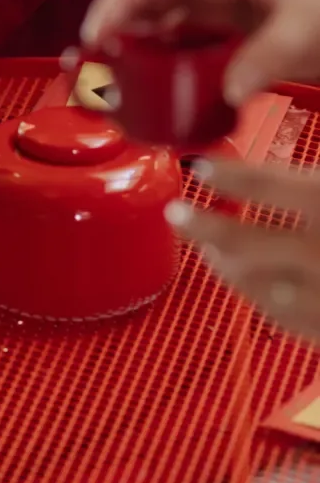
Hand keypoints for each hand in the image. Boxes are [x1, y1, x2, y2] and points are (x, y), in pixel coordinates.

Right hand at [82, 0, 319, 104]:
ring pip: (157, 20)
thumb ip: (267, 58)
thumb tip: (230, 93)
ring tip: (111, 82)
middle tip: (94, 69)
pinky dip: (161, 61)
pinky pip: (180, 39)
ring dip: (134, 49)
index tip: (95, 37)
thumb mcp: (308, 25)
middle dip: (114, 31)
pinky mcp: (224, 21)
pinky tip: (149, 85)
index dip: (114, 3)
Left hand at [166, 159, 319, 340]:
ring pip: (253, 284)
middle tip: (176, 214)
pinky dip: (253, 292)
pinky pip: (277, 315)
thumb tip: (280, 167)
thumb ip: (311, 186)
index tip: (200, 168)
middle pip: (247, 244)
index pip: (272, 186)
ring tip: (207, 245)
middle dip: (205, 228)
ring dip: (224, 263)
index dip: (231, 177)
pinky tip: (244, 279)